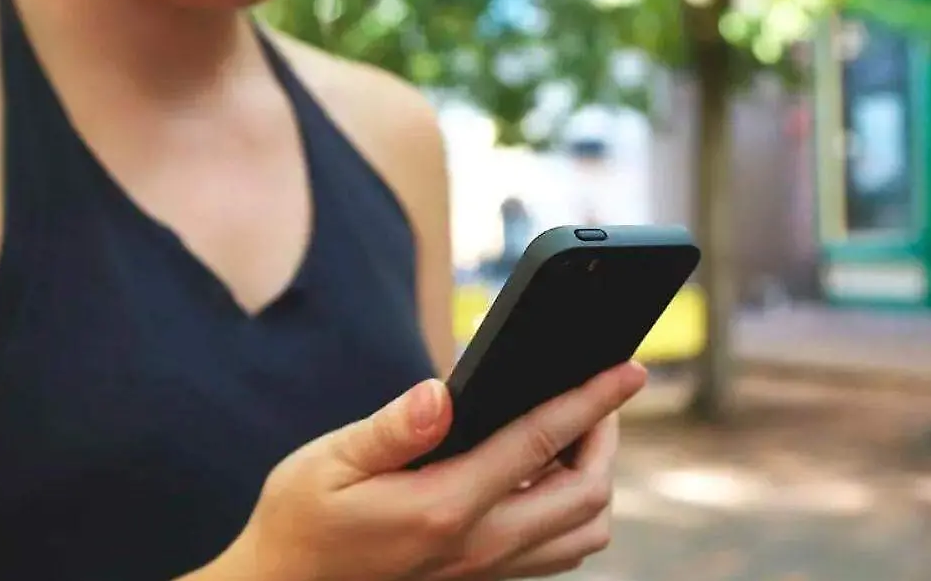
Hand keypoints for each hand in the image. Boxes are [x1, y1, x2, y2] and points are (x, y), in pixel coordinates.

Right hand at [184, 361, 646, 580]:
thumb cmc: (302, 519)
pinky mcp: (484, 579)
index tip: (628, 370)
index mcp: (444, 507)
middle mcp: (478, 546)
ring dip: (596, 479)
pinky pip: (556, 551)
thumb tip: (441, 393)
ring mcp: (485, 570)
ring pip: (583, 533)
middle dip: (606, 438)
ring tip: (577, 433)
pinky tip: (543, 475)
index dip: (592, 401)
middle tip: (598, 395)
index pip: (541, 444)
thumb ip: (392, 429)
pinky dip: (572, 510)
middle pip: (587, 495)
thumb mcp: (329, 462)